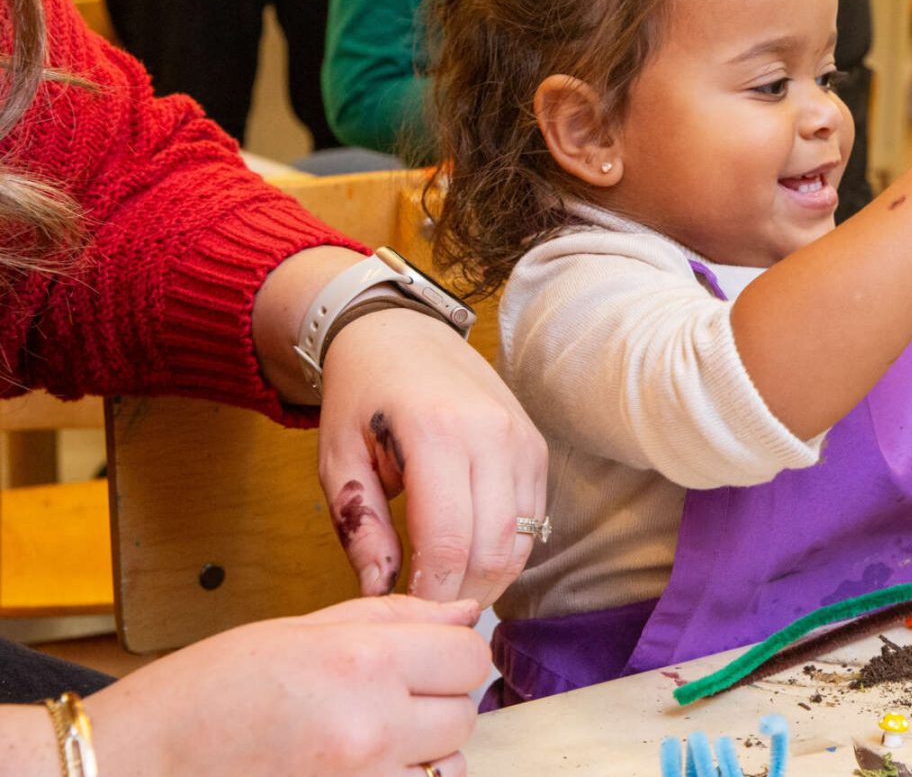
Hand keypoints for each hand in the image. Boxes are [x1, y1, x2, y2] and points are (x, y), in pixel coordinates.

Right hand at [87, 596, 486, 776]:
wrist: (138, 766)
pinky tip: (357, 773)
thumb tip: (466, 611)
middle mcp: (372, 727)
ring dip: (423, 756)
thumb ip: (393, 619)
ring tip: (364, 744)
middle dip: (436, 705)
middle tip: (385, 701)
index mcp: (362, 661)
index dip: (451, 655)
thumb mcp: (298, 631)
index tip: (425, 659)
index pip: (469, 655)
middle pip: (464, 714)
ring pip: (448, 768)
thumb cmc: (206, 695)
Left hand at [319, 309, 547, 604]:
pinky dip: (510, 548)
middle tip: (429, 611)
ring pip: (523, 538)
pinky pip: (536, 516)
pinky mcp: (536, 447)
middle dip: (464, 594)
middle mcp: (491, 434)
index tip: (409, 612)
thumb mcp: (338, 460)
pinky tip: (475, 556)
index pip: (449, 541)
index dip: (432, 592)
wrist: (403, 335)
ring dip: (492, 577)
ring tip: (452, 590)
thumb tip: (380, 592)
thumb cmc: (363, 396)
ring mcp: (521, 439)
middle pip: (494, 547)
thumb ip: (361, 528)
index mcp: (435, 433)